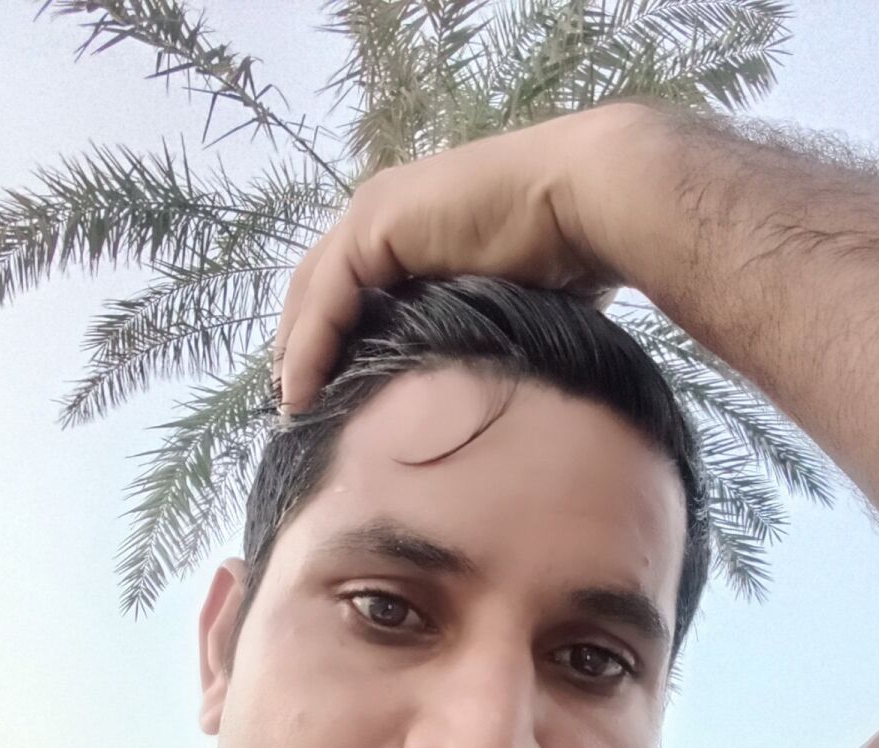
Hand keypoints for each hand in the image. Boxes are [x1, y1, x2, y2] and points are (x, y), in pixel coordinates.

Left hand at [272, 104, 650, 412]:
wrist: (586, 207)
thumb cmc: (566, 261)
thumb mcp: (497, 311)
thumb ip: (463, 337)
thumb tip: (461, 392)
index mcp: (409, 232)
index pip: (347, 291)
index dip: (326, 343)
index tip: (320, 398)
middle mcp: (383, 216)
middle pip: (318, 291)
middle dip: (299, 350)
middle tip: (292, 409)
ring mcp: (375, 213)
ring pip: (313, 293)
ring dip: (295, 353)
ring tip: (291, 409)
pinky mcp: (375, 223)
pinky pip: (326, 296)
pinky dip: (308, 345)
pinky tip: (302, 390)